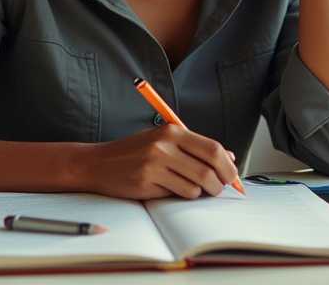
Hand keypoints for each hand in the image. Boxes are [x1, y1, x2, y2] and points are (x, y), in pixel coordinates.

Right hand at [81, 125, 238, 199]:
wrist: (98, 163)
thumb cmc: (134, 153)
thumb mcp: (164, 142)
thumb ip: (195, 148)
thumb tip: (229, 157)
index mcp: (172, 131)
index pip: (213, 148)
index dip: (228, 165)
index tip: (231, 176)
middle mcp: (164, 144)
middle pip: (209, 167)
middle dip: (221, 182)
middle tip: (219, 188)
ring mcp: (154, 163)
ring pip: (196, 185)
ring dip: (200, 193)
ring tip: (190, 189)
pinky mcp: (146, 181)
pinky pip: (178, 194)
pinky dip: (181, 196)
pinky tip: (170, 190)